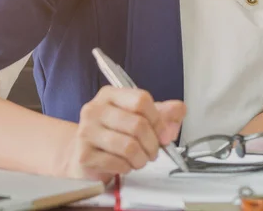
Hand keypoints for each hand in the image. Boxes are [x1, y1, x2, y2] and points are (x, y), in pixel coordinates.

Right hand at [59, 86, 185, 181]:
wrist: (83, 154)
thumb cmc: (115, 133)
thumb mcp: (141, 118)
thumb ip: (164, 112)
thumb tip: (179, 110)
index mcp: (110, 95)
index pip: (141, 100)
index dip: (158, 119)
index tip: (164, 133)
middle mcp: (95, 109)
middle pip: (137, 124)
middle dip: (153, 143)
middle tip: (154, 151)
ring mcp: (86, 132)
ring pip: (129, 146)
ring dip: (142, 158)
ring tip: (141, 159)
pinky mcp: (84, 155)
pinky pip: (117, 163)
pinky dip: (128, 167)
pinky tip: (125, 164)